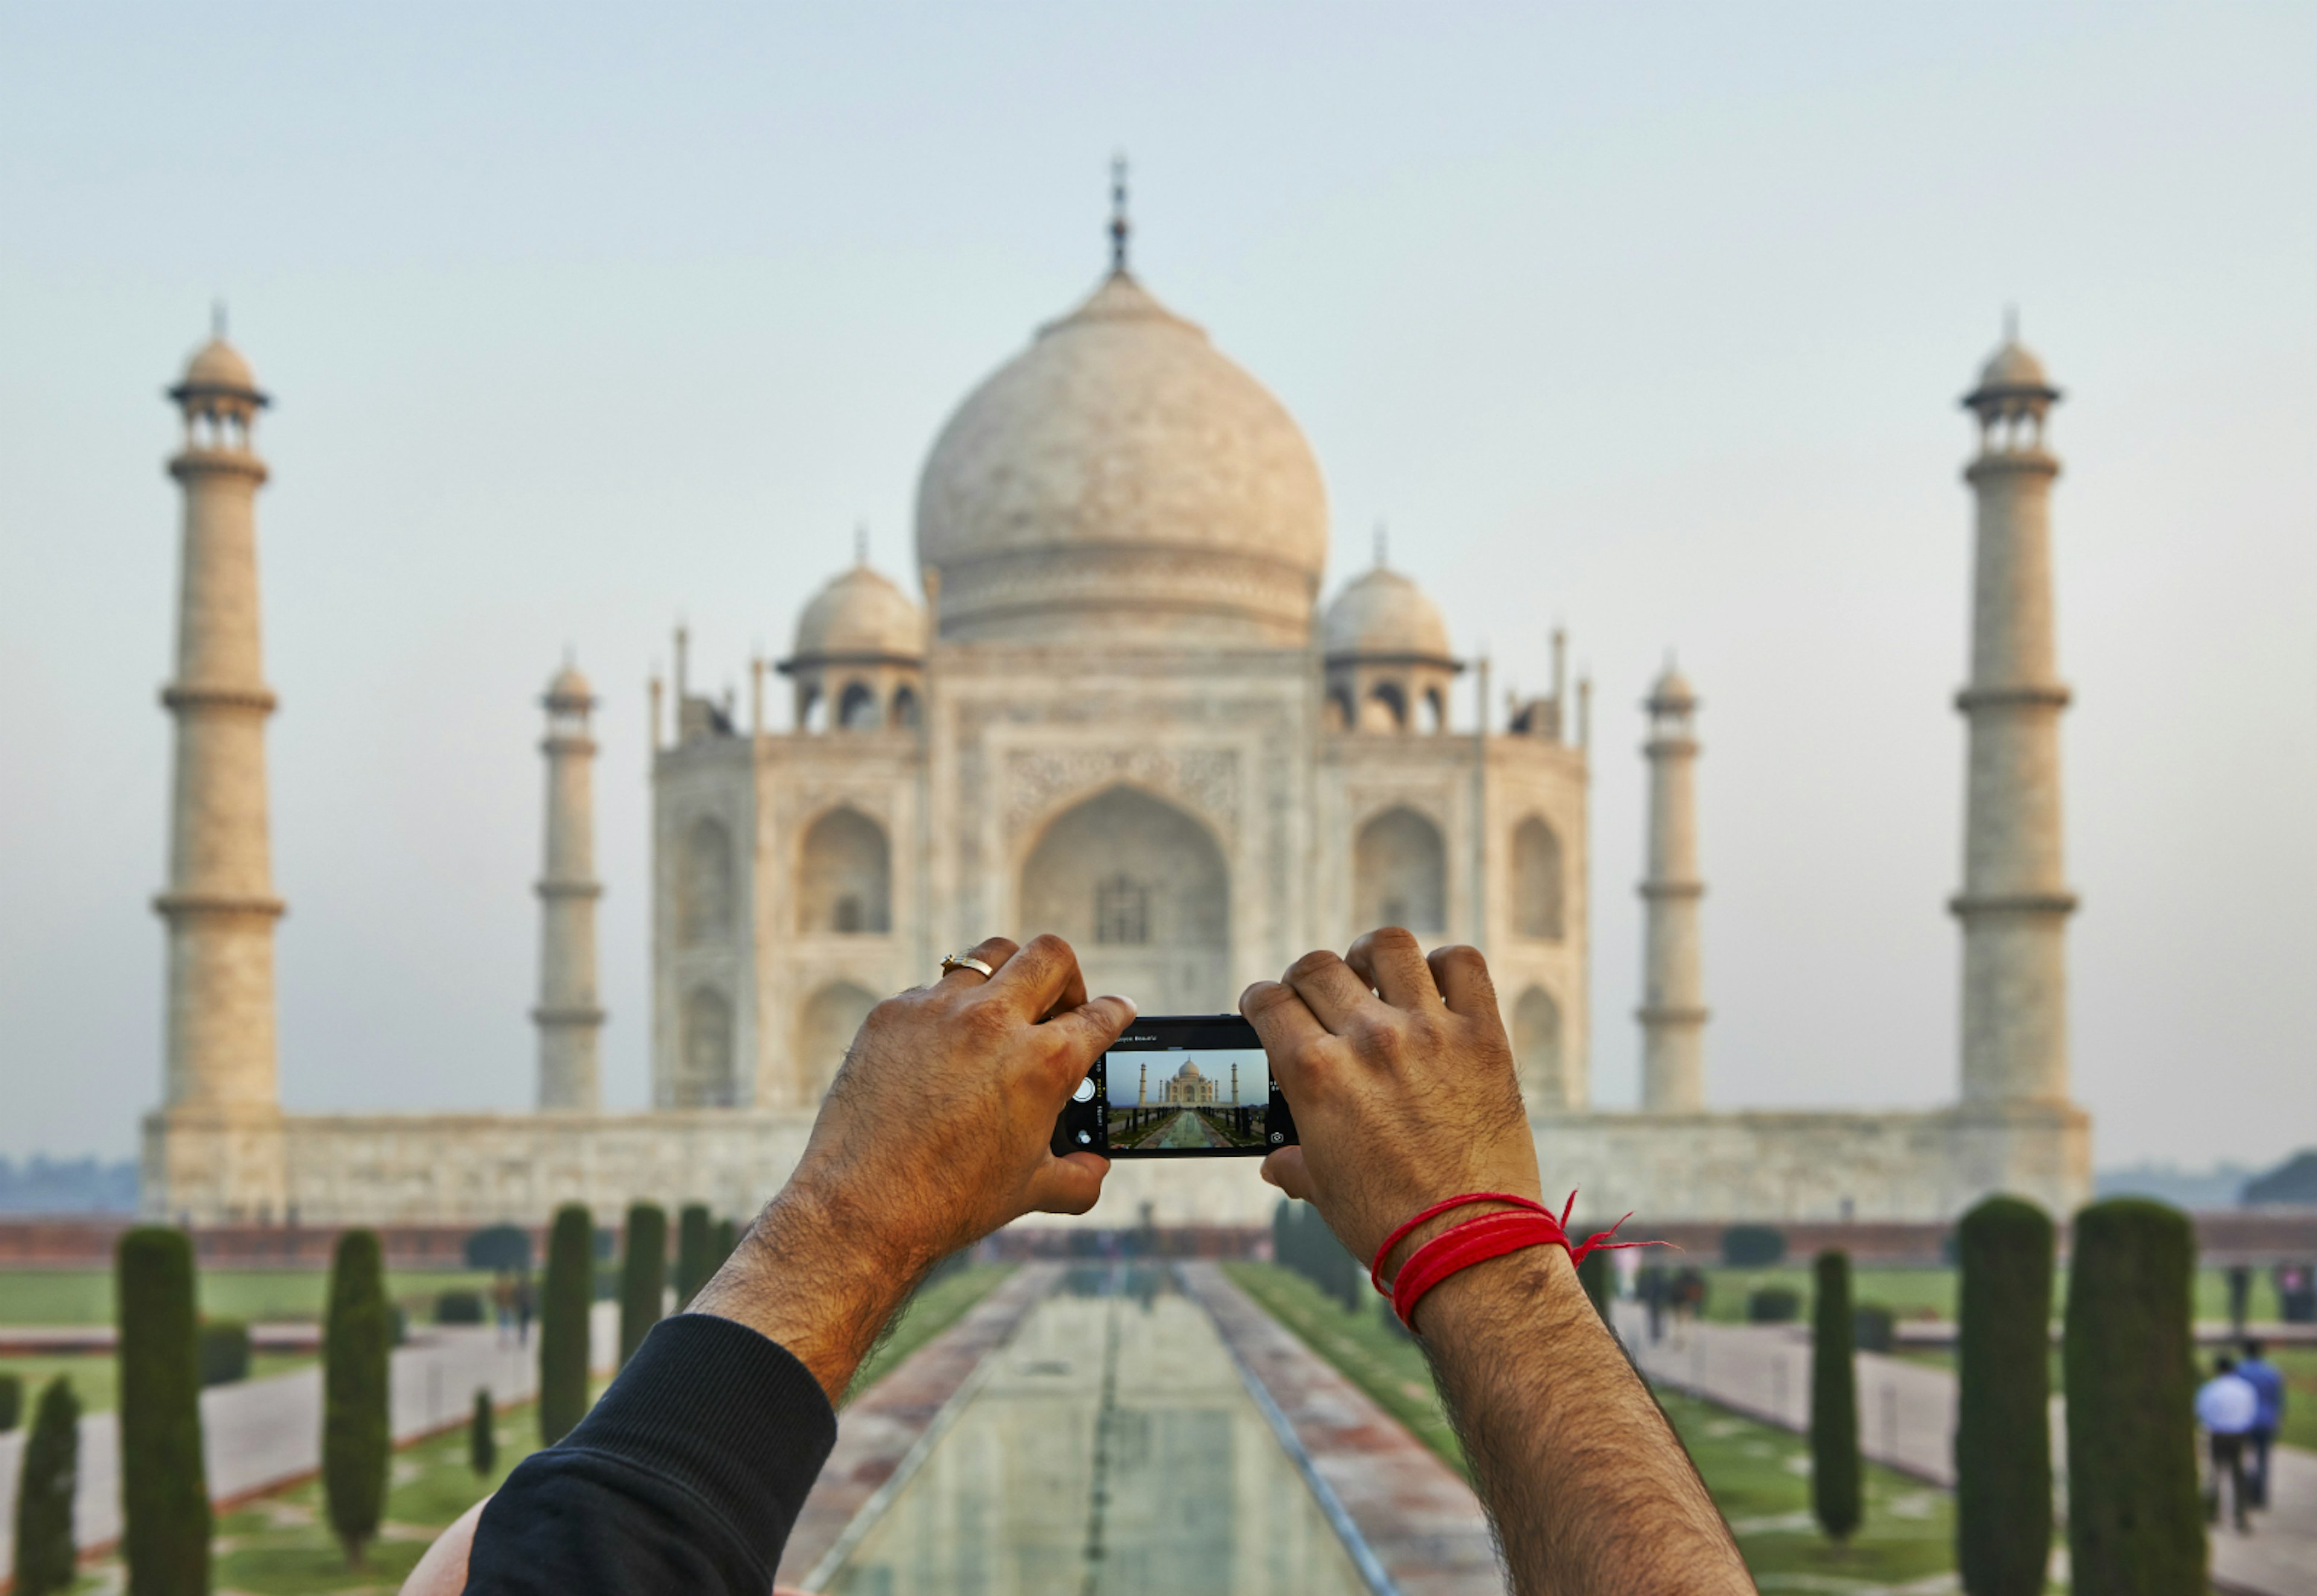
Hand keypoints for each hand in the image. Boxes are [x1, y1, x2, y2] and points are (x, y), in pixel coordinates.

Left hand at [789, 933, 1131, 1257]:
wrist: (862, 1208)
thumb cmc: (952, 1201)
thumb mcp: (1031, 1191)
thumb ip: (1078, 1177)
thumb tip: (1095, 1170)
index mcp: (1044, 1063)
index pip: (1100, 1016)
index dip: (1117, 1012)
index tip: (1118, 1009)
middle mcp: (995, 1023)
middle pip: (1051, 955)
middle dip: (1068, 978)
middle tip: (1060, 1008)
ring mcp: (939, 1010)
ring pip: (989, 956)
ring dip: (1009, 977)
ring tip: (1004, 1009)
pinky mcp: (892, 1014)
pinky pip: (931, 991)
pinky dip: (948, 1011)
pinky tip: (942, 1046)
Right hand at [1241, 929, 1538, 1276]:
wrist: (1470, 1245)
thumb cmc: (1389, 1224)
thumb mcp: (1323, 1191)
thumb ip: (1294, 1164)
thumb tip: (1277, 1164)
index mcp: (1316, 1075)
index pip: (1270, 1003)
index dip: (1260, 1000)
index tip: (1265, 1004)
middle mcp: (1369, 1040)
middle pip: (1319, 968)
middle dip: (1305, 979)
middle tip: (1315, 997)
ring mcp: (1430, 1032)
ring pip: (1388, 947)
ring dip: (1369, 956)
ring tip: (1372, 974)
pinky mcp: (1484, 1036)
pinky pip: (1462, 966)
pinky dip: (1444, 965)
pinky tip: (1435, 984)